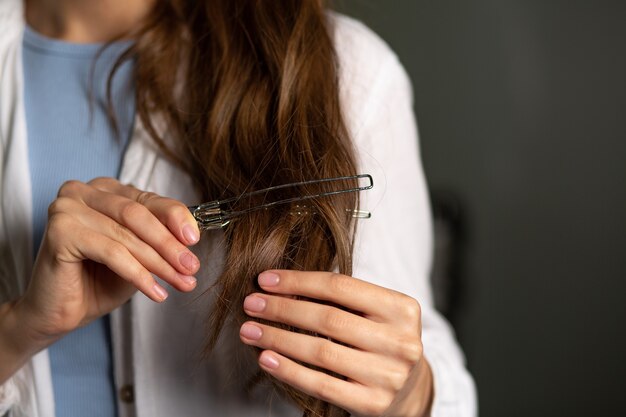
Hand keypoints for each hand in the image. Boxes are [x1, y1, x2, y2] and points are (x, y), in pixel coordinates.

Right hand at [17, 177, 200, 343]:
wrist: (59, 313)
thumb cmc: (99, 281)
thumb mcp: (140, 254)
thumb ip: (161, 237)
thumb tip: (194, 234)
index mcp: (105, 189)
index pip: (149, 199)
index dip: (177, 219)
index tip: (196, 241)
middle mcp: (83, 191)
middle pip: (139, 215)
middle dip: (171, 245)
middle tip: (192, 267)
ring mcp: (67, 208)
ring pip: (128, 235)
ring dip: (160, 263)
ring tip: (182, 283)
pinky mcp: (60, 231)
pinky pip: (112, 252)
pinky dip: (138, 273)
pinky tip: (156, 292)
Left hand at [239, 270, 433, 416]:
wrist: (410, 388)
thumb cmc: (379, 339)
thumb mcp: (374, 312)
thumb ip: (339, 299)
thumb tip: (278, 288)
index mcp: (402, 308)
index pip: (340, 287)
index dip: (298, 282)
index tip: (265, 280)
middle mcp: (401, 342)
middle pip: (328, 319)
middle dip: (282, 309)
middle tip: (251, 303)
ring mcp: (389, 376)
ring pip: (321, 352)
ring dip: (278, 339)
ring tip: (250, 330)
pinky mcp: (373, 403)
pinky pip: (321, 384)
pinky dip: (289, 370)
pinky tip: (267, 358)